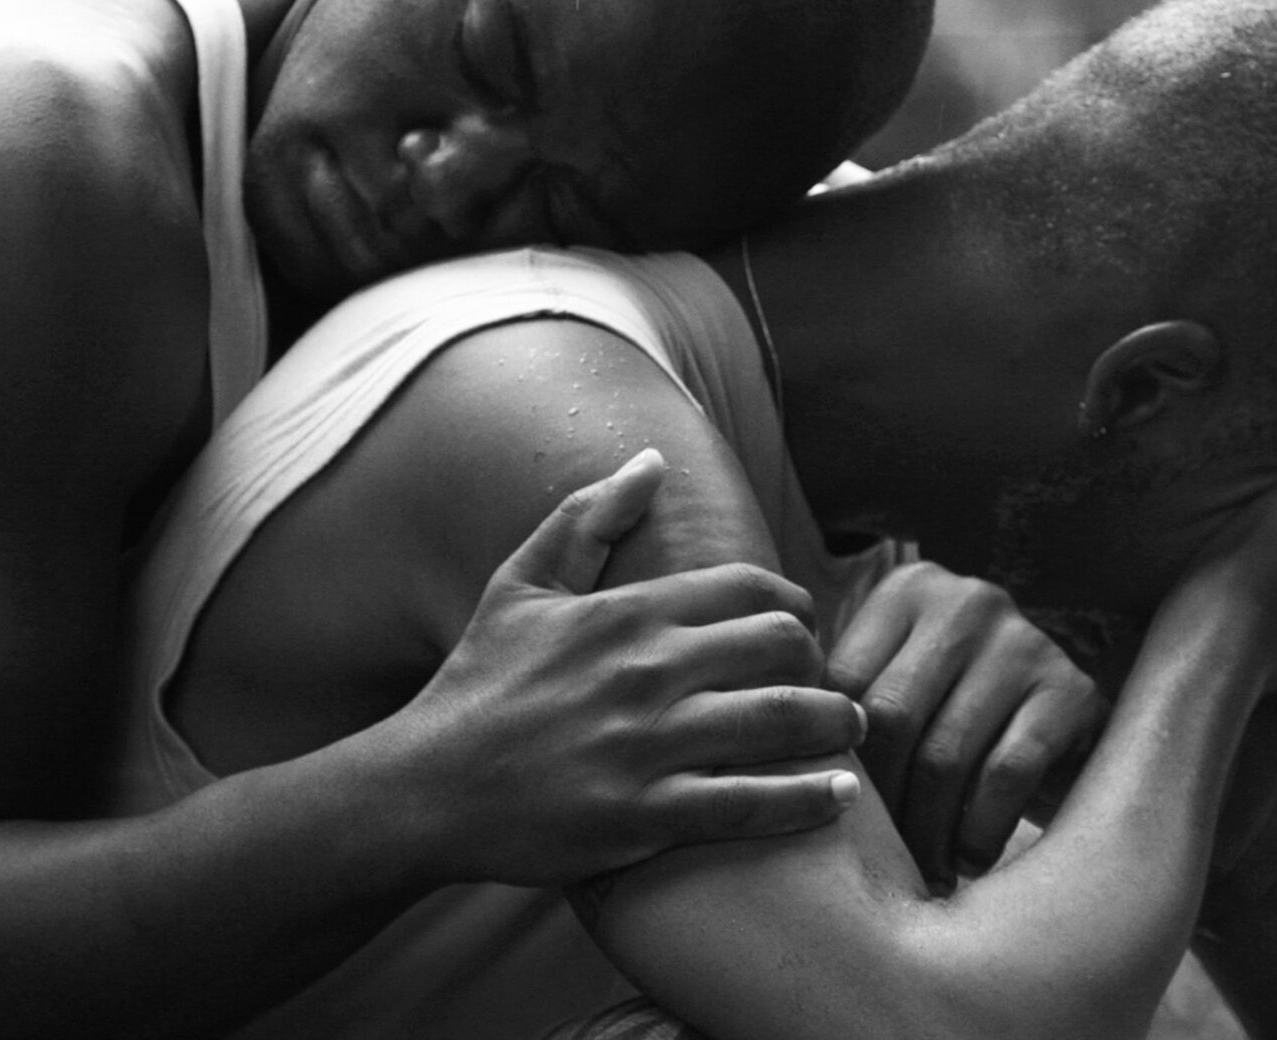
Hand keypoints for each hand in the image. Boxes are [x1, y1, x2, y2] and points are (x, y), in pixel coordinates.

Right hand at [400, 450, 866, 886]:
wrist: (424, 789)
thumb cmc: (477, 685)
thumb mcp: (520, 585)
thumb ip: (588, 518)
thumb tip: (650, 460)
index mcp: (627, 613)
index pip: (750, 588)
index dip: (795, 604)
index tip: (804, 628)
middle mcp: (648, 671)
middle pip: (782, 646)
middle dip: (822, 662)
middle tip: (832, 684)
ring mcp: (649, 746)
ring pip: (781, 720)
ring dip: (836, 725)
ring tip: (853, 733)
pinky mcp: (645, 817)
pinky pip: (750, 803)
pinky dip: (808, 799)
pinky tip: (840, 795)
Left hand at [826, 562, 1105, 886]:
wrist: (1068, 729)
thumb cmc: (954, 717)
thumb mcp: (900, 686)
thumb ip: (842, 703)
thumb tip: (768, 771)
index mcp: (908, 591)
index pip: (843, 682)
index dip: (831, 759)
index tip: (830, 814)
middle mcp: (968, 601)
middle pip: (891, 717)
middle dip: (879, 802)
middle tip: (873, 862)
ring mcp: (1025, 641)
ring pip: (946, 754)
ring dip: (925, 832)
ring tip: (916, 875)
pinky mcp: (1071, 690)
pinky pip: (1007, 773)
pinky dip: (978, 830)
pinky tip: (966, 861)